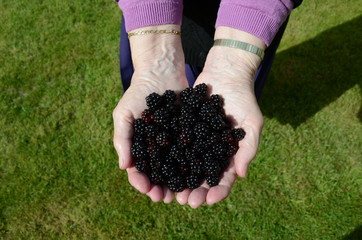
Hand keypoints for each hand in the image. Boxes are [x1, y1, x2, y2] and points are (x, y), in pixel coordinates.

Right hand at [113, 25, 188, 202]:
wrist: (162, 72)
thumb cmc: (138, 93)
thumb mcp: (124, 114)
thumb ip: (122, 139)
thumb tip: (123, 167)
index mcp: (140, 146)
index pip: (138, 169)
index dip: (141, 182)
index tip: (148, 190)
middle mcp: (157, 147)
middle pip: (158, 173)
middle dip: (161, 187)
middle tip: (166, 198)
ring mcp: (173, 142)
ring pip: (176, 168)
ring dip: (178, 182)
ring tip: (182, 194)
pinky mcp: (189, 134)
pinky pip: (191, 152)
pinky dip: (193, 165)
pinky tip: (198, 175)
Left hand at [176, 38, 263, 207]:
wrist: (226, 73)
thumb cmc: (244, 98)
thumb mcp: (252, 123)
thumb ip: (248, 148)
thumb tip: (241, 175)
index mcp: (229, 153)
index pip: (224, 178)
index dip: (217, 192)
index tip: (207, 201)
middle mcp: (211, 151)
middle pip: (202, 177)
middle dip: (194, 191)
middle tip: (185, 201)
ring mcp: (197, 141)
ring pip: (187, 166)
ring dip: (179, 181)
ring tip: (170, 192)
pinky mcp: (184, 129)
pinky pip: (176, 147)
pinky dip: (169, 159)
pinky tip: (160, 169)